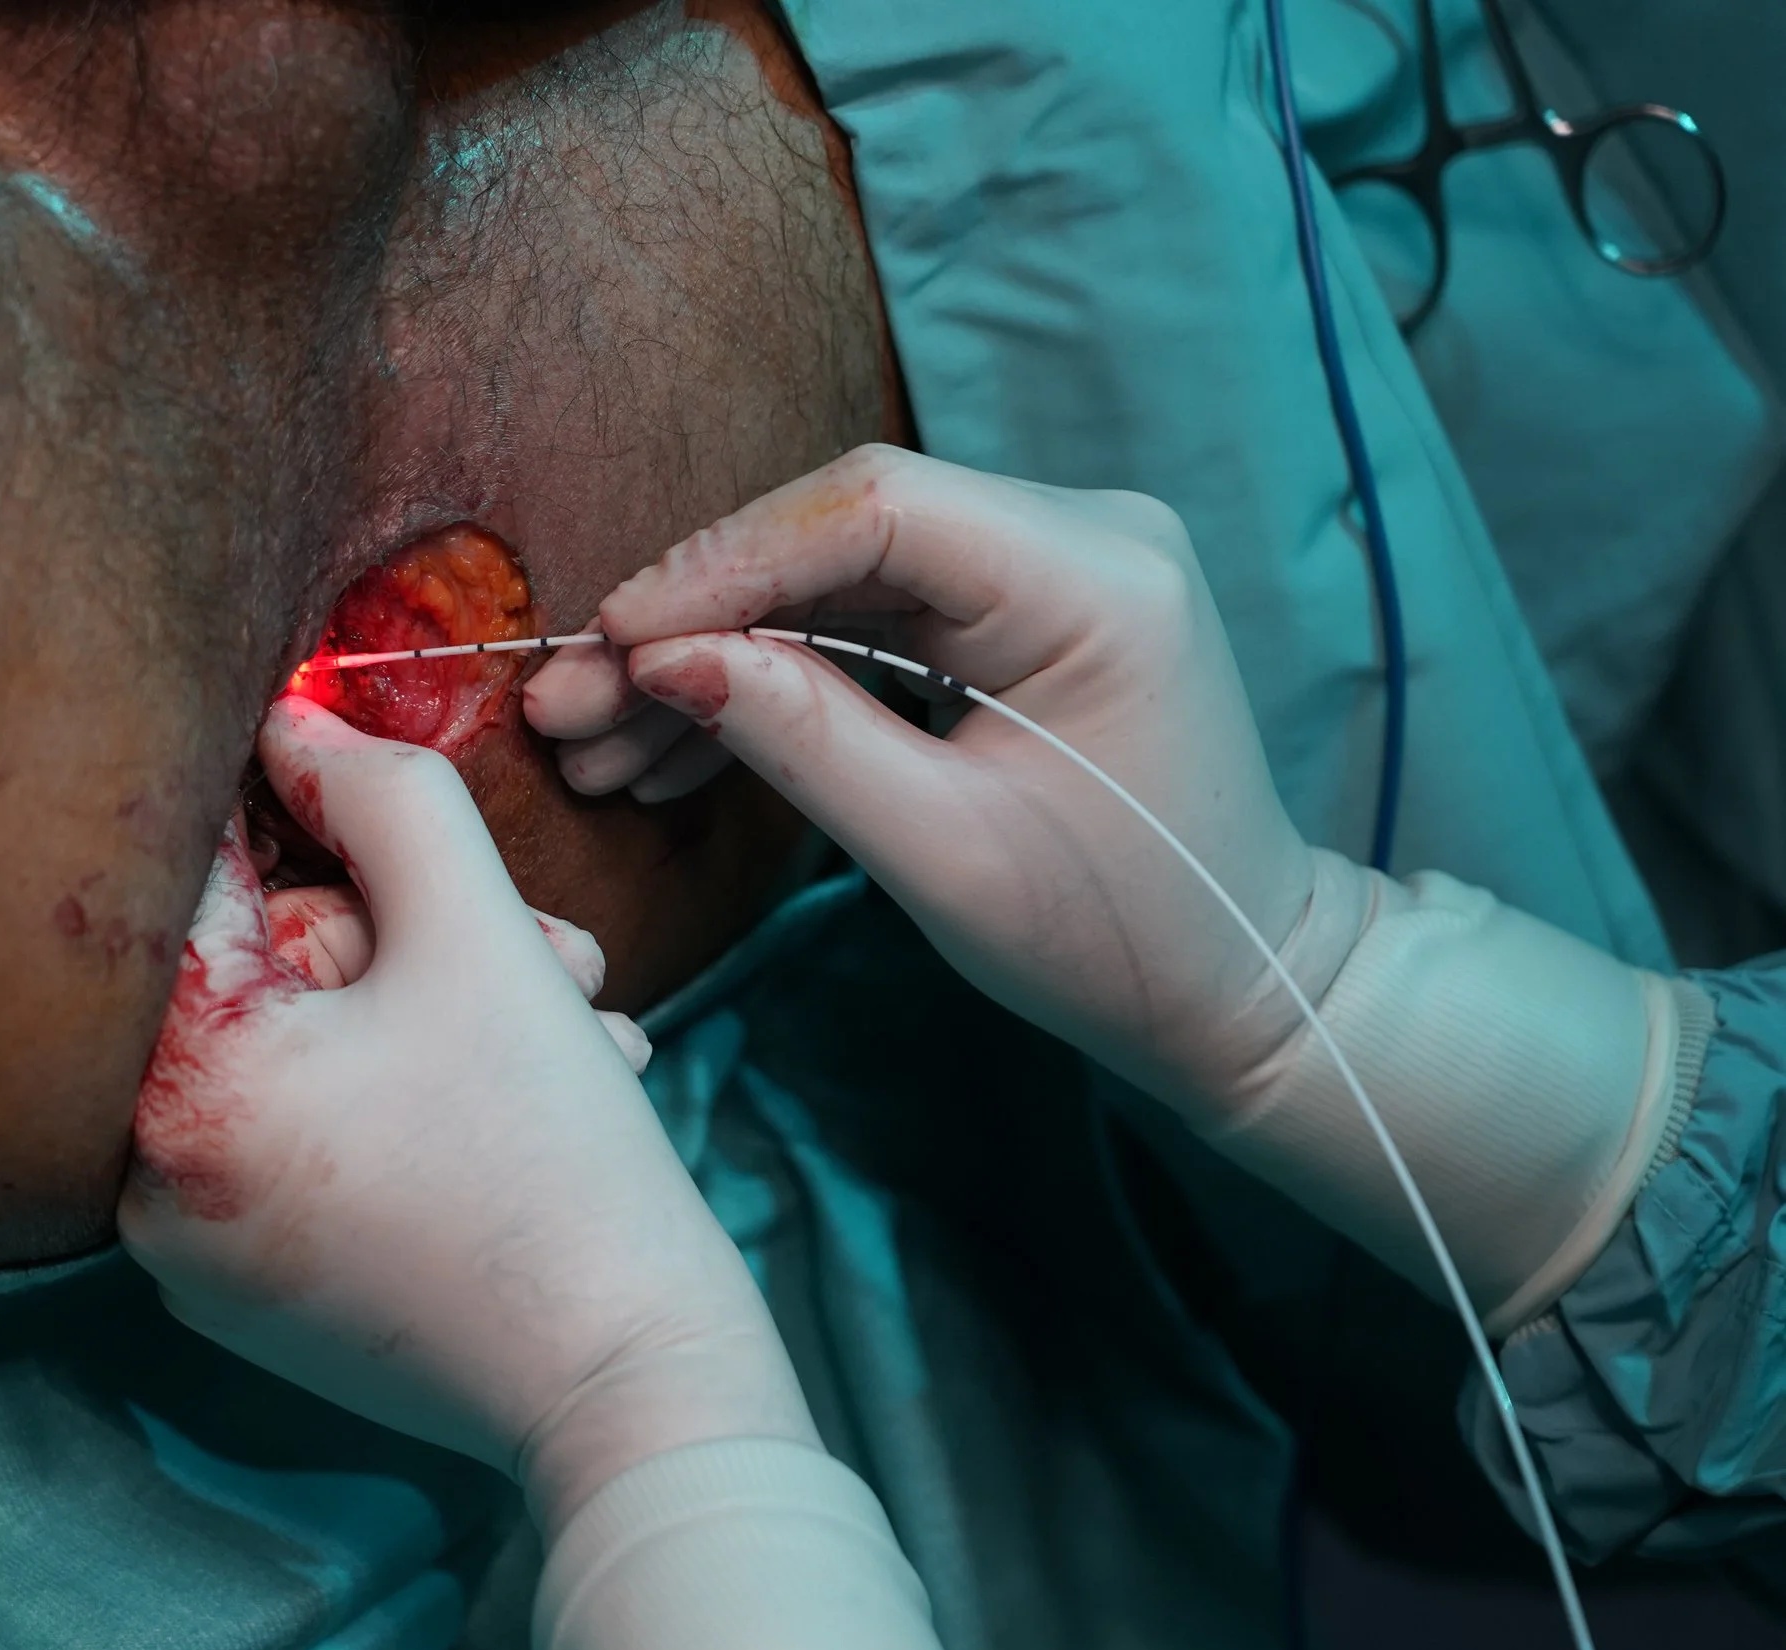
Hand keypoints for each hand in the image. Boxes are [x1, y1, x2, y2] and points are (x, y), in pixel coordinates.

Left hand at [121, 697, 818, 1535]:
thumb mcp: (480, 935)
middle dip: (422, 938)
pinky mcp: (256, 1294)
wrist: (632, 1390)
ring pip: (309, 1055)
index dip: (305, 807)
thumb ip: (383, 794)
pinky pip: (313, 1140)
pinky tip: (524, 1100)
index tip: (380, 791)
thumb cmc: (554, 1163)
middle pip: (270, 975)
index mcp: (172, 1090)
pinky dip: (407, 1100)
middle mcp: (147, 1186)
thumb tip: (290, 722)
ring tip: (574, 1032)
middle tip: (556, 955)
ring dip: (443, 1013)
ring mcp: (198, 1253)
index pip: (204, 878)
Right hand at [550, 444, 1345, 1120]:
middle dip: (691, 623)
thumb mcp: (942, 853)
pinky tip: (670, 745)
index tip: (613, 642)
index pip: (872, 510)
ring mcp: (1046, 570)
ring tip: (594, 745)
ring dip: (712, 659)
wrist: (1238, 985)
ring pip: (831, 580)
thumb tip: (661, 658)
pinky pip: (865, 622)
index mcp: (1094, 578)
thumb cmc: (1118, 936)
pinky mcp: (1013, 616)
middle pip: (836, 534)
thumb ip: (802, 739)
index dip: (720, 565)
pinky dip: (772, 682)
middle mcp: (1078, 537)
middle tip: (565, 704)